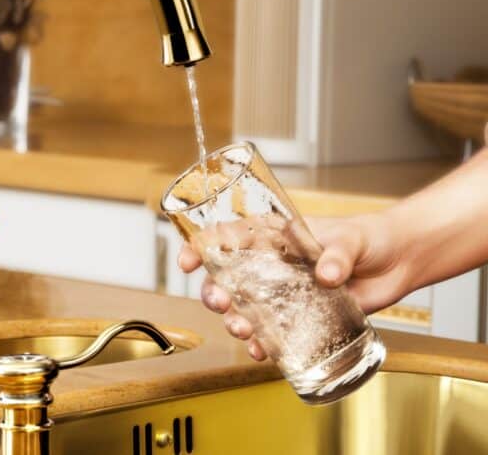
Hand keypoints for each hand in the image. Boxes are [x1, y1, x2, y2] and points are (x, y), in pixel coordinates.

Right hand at [179, 213, 413, 360]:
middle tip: (221, 303)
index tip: (188, 261)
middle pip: (226, 279)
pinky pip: (273, 334)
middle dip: (214, 293)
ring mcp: (283, 293)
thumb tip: (329, 274)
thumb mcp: (353, 237)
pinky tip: (262, 352)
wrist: (400, 262)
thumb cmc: (372, 237)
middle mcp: (271, 265)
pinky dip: (263, 345)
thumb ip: (338, 253)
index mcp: (274, 236)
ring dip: (236, 322)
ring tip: (243, 331)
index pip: (227, 237)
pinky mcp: (301, 317)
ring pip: (244, 310)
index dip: (201, 247)